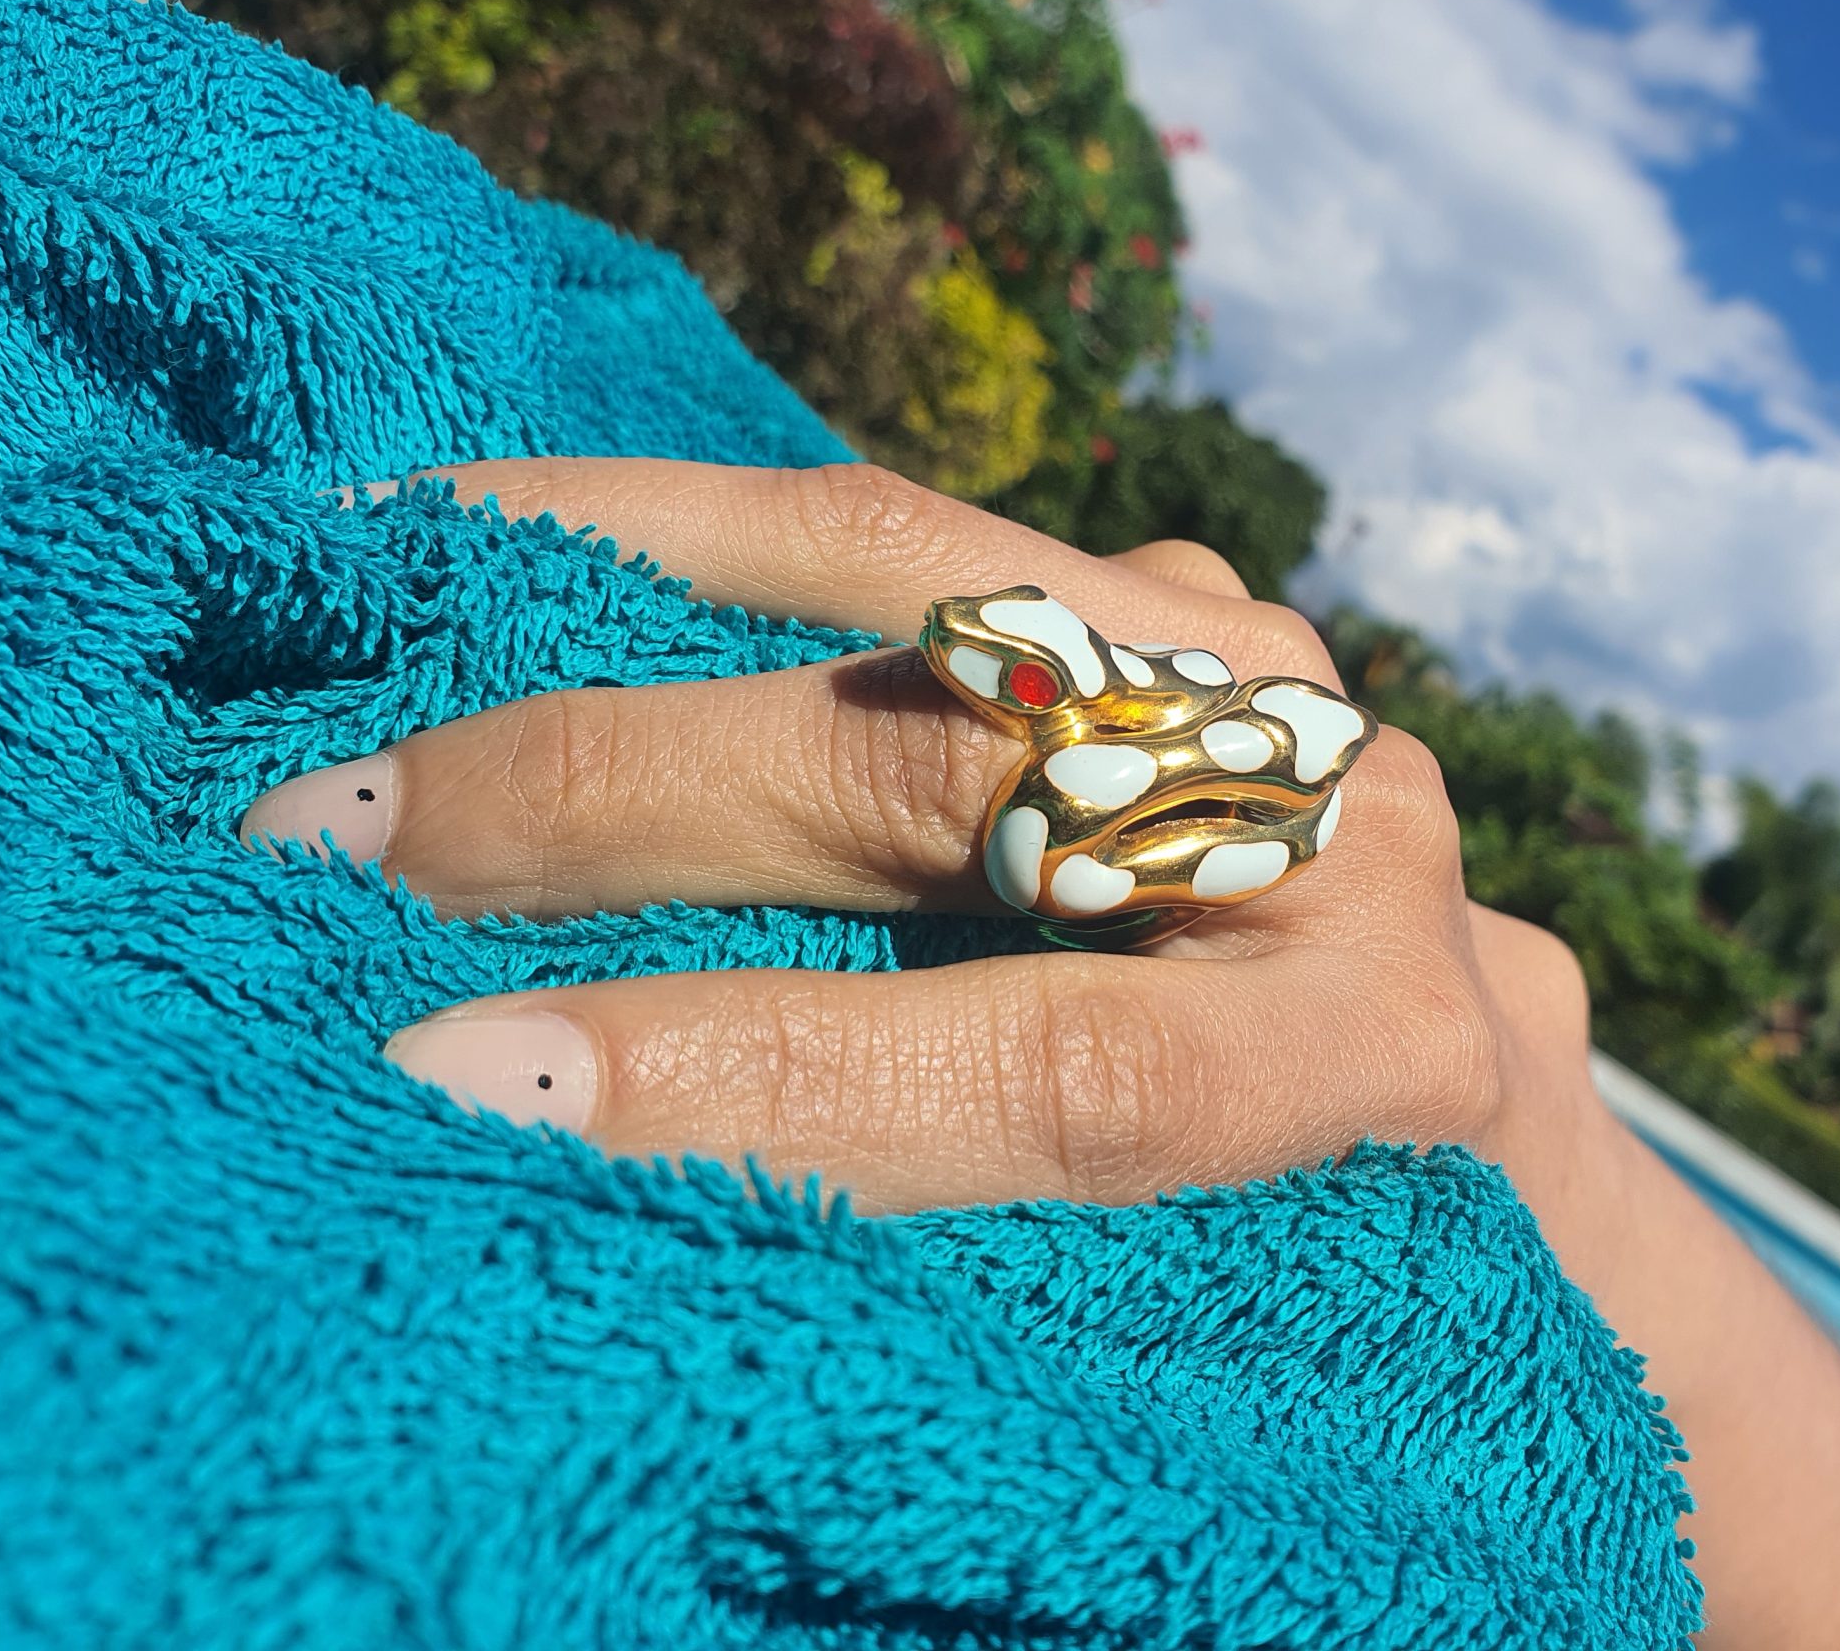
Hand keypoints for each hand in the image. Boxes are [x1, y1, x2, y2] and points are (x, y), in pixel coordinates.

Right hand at [243, 459, 1593, 1212]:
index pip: (1065, 1068)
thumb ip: (992, 1235)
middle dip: (619, 795)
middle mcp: (1341, 824)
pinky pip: (917, 538)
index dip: (759, 1078)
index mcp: (1388, 1052)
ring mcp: (1260, 676)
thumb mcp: (1215, 1321)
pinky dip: (707, 526)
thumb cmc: (1344, 1299)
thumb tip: (601, 1180)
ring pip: (926, 570)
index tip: (472, 1091)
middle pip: (963, 768)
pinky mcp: (1177, 599)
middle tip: (330, 837)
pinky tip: (530, 517)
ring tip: (387, 565)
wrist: (1509, 1153)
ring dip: (628, 562)